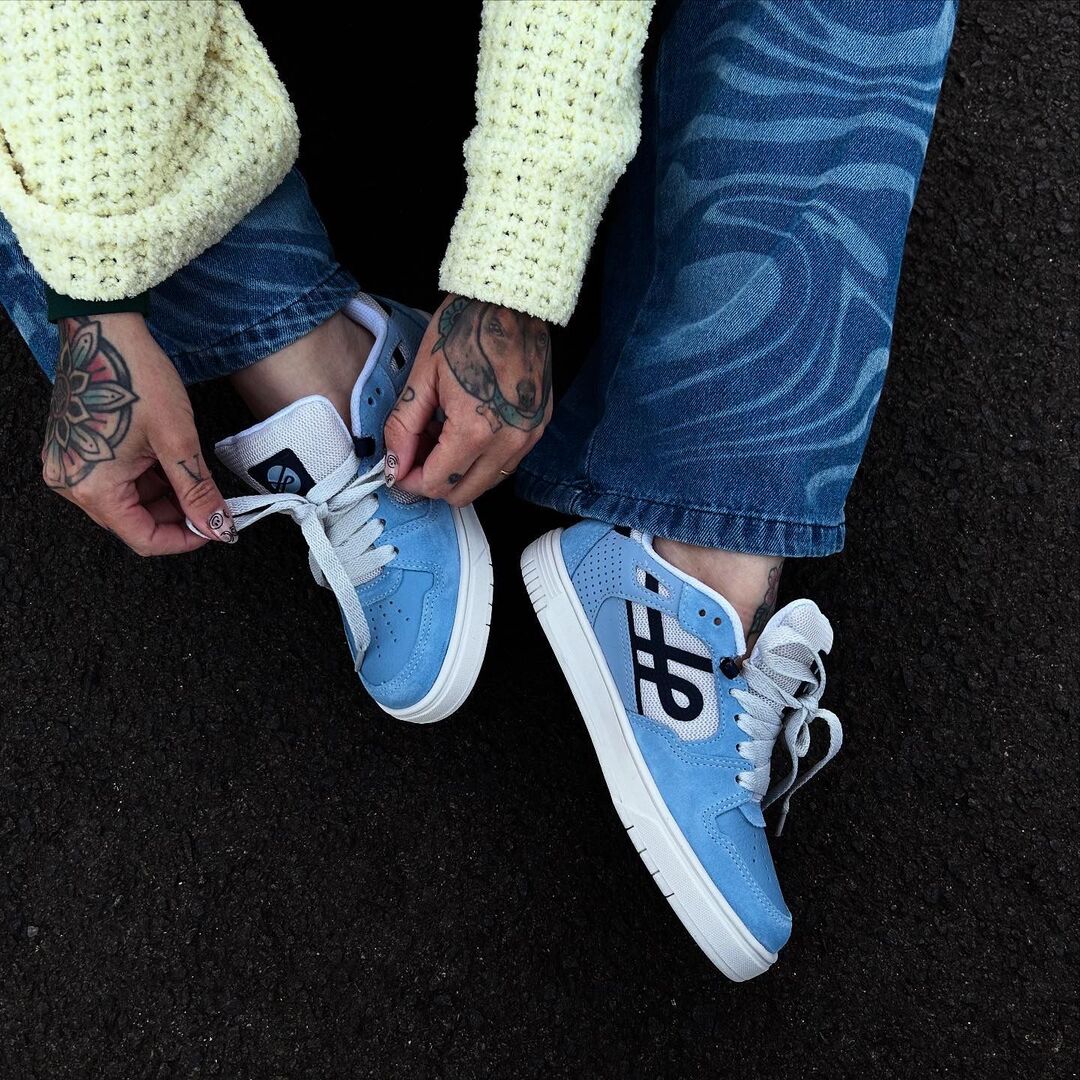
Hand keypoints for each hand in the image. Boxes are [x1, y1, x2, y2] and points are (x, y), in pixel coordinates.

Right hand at [41, 313, 236, 554]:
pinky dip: (144, 478)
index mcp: (92, 487)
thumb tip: (218, 527)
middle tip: (209, 500)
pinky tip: (166, 461)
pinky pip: (113, 479)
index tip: (214, 528)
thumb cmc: (136, 378)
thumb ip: (198, 491)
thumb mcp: (178, 441)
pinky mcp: (72, 449)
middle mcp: (70, 482)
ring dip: (161, 495)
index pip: (143, 538)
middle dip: (175, 515)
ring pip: (125, 501)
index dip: (184, 539)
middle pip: (132, 521)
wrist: (105, 330)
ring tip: (189, 472)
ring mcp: (68, 465)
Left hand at [383, 295, 551, 506]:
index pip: (437, 482)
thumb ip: (405, 428)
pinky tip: (464, 432)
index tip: (397, 469)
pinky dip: (481, 459)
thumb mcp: (423, 377)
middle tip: (415, 457)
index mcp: (475, 430)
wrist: (511, 301)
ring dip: (459, 472)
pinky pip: (506, 463)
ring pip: (486, 482)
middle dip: (434, 482)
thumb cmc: (464, 329)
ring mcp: (528, 437)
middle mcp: (508, 442)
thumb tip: (394, 466)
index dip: (409, 481)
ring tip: (440, 438)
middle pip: (464, 493)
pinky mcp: (538, 428)